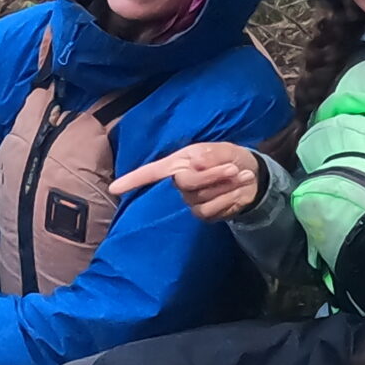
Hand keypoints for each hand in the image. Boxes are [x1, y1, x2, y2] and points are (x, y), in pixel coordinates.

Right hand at [110, 143, 262, 222]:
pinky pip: (211, 210)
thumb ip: (209, 155)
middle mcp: (179, 183)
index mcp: (177, 163)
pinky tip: (238, 191)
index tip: (114, 188)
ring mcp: (190, 201)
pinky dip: (229, 199)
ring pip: (201, 198)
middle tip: (233, 168)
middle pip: (186, 183)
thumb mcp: (221, 149)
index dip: (132, 180)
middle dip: (212, 176)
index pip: (150, 173)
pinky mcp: (203, 215)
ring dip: (225, 187)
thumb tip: (193, 164)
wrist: (250, 176)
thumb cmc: (229, 158)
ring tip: (241, 176)